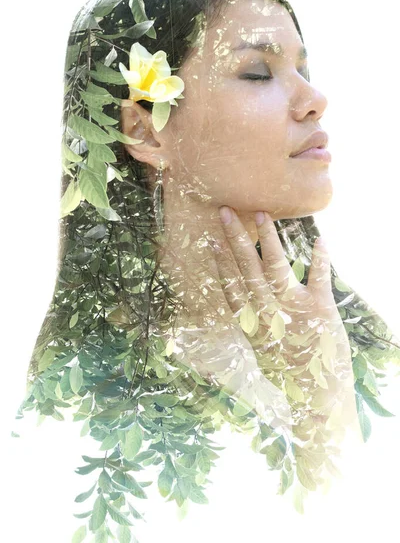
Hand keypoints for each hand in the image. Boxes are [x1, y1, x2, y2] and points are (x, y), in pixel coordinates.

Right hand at [213, 206, 358, 433]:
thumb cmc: (286, 381)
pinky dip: (320, 259)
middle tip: (227, 212)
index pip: (231, 286)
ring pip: (276, 266)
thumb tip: (242, 310)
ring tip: (263, 214)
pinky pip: (319, 278)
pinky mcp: (321, 309)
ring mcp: (294, 309)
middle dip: (237, 239)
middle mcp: (268, 312)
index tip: (212, 240)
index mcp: (251, 324)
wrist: (316, 403)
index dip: (221, 262)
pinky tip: (319, 240)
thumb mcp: (261, 355)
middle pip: (247, 269)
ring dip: (269, 239)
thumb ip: (253, 328)